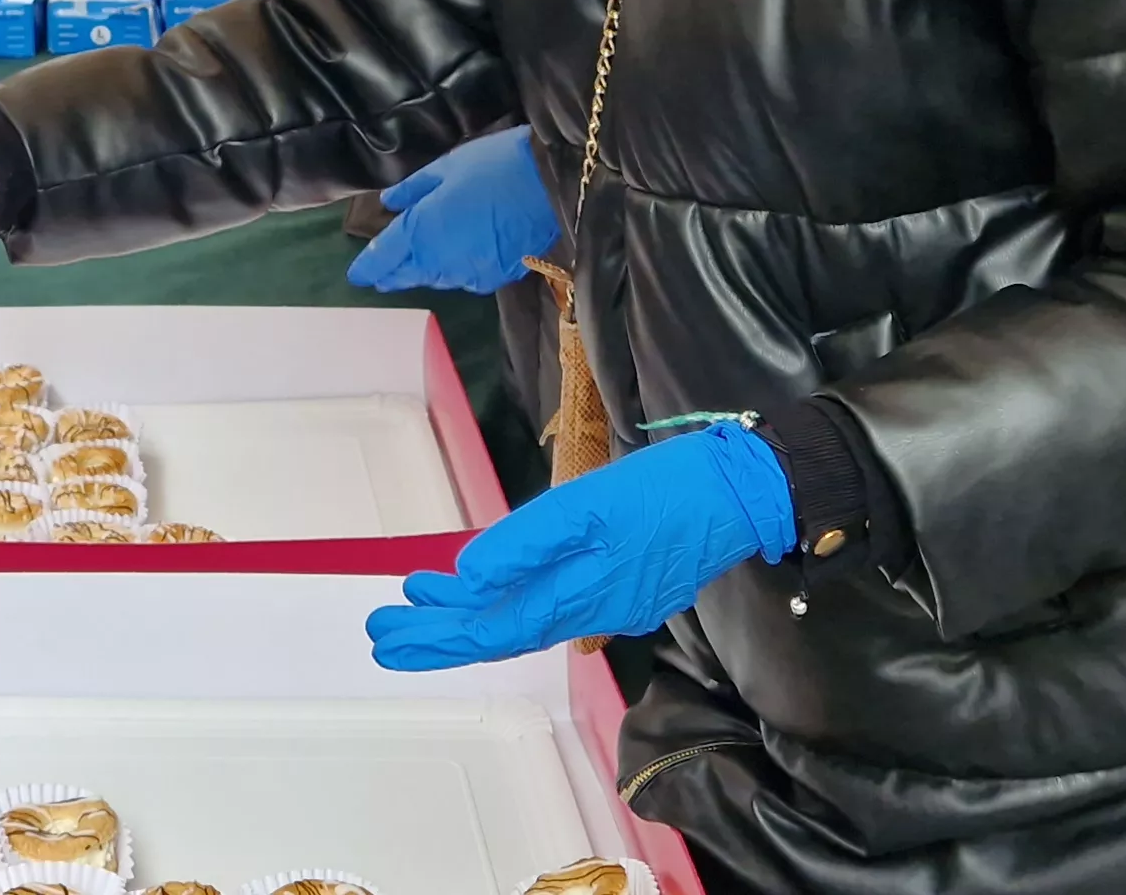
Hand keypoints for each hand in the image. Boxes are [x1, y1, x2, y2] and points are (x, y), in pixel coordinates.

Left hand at [350, 128, 554, 293]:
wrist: (549, 185)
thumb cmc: (493, 166)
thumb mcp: (444, 168)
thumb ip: (412, 189)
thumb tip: (389, 202)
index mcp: (420, 231)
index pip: (384, 258)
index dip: (368, 267)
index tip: (357, 276)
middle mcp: (439, 260)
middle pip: (408, 274)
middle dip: (392, 274)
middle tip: (381, 276)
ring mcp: (468, 274)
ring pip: (436, 278)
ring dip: (425, 271)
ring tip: (419, 264)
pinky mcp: (495, 279)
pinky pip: (465, 279)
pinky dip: (456, 270)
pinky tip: (458, 259)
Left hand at [368, 419, 794, 669]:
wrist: (744, 490)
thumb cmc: (666, 489)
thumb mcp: (585, 505)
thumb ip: (523, 545)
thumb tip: (467, 580)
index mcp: (579, 596)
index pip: (491, 630)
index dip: (437, 636)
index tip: (387, 636)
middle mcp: (591, 611)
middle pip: (501, 630)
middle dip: (439, 632)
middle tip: (381, 630)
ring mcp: (610, 599)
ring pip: (524, 614)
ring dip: (470, 610)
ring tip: (418, 596)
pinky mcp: (625, 581)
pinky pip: (551, 598)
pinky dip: (510, 592)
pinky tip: (486, 579)